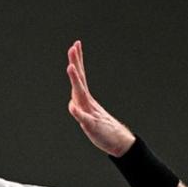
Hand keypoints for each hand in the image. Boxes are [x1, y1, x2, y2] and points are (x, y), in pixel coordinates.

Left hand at [67, 40, 135, 156]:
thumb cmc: (101, 128)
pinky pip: (83, 118)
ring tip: (70, 67)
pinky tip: (73, 106)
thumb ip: (79, 110)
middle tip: (73, 47)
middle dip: (76, 63)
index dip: (77, 61)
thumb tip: (72, 104)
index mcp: (86, 99)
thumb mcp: (86, 119)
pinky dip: (78, 112)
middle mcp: (87, 102)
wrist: (117, 141)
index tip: (75, 45)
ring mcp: (90, 112)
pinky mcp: (91, 125)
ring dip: (75, 81)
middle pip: (80, 80)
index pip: (80, 77)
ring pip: (81, 94)